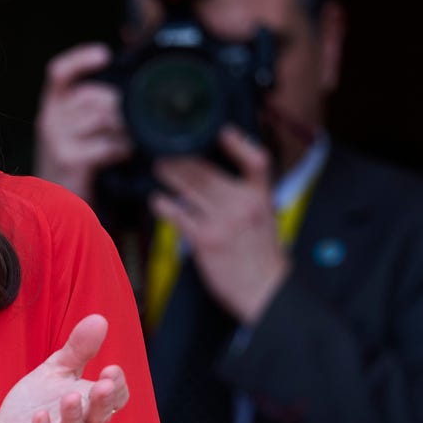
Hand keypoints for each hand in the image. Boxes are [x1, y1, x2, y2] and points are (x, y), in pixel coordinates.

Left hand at [0, 314, 127, 422]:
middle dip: (102, 401)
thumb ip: (78, 350)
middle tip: (106, 382)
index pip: (114, 400)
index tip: (112, 369)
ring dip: (72, 417)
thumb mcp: (56, 373)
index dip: (117, 387)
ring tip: (70, 396)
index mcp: (88, 407)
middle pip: (96, 418)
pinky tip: (40, 416)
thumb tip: (100, 318)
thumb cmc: (38, 406)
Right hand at [34, 43, 132, 202]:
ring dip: (123, 127)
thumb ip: (94, 108)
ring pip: (101, 118)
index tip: (105, 55)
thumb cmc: (75, 165)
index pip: (59, 73)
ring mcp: (56, 139)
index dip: (80, 60)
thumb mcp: (77, 131)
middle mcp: (48, 119)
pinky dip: (121, 147)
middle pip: (91, 95)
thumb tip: (128, 90)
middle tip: (133, 118)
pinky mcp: (68, 159)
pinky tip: (125, 153)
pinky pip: (105, 144)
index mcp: (52, 107)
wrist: (54, 208)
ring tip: (130, 138)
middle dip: (118, 104)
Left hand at [151, 125, 288, 322]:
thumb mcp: (265, 216)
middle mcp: (243, 205)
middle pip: (207, 170)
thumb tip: (223, 172)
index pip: (257, 161)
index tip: (222, 131)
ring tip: (159, 168)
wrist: (265, 290)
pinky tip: (157, 200)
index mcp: (261, 197)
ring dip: (169, 175)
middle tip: (166, 151)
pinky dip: (164, 205)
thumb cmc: (260, 253)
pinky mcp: (206, 239)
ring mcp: (224, 221)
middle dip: (182, 158)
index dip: (239, 143)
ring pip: (189, 187)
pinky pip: (178, 215)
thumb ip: (247, 193)